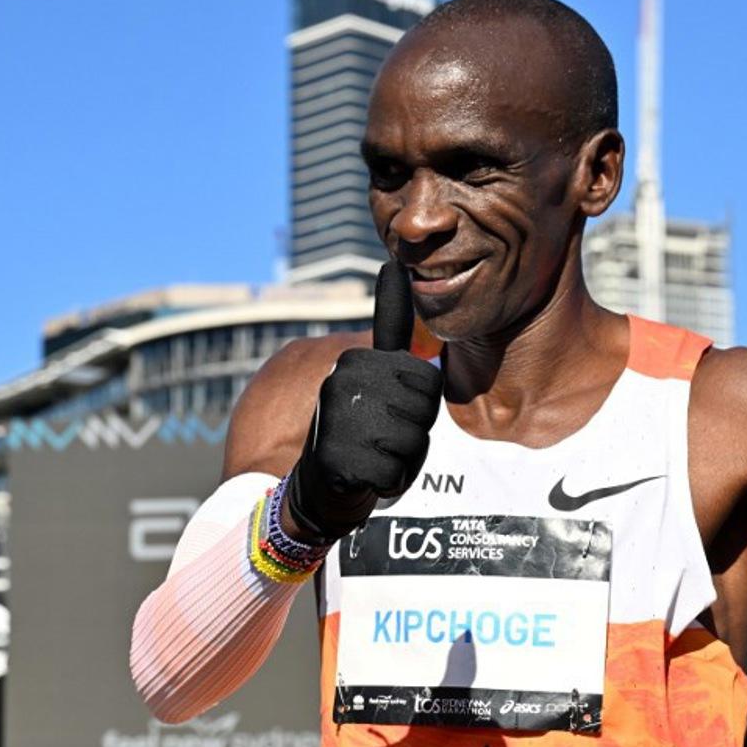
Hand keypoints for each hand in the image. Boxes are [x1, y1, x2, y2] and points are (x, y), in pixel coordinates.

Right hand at [285, 261, 443, 540]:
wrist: (318, 484)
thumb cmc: (359, 426)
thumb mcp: (373, 371)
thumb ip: (389, 326)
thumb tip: (396, 263)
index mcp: (357, 359)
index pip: (428, 382)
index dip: (419, 407)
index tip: (389, 410)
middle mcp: (342, 382)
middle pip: (424, 412)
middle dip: (413, 434)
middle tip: (380, 439)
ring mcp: (338, 419)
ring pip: (412, 444)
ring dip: (402, 460)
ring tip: (373, 456)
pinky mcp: (337, 460)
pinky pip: (396, 474)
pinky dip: (388, 484)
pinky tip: (364, 478)